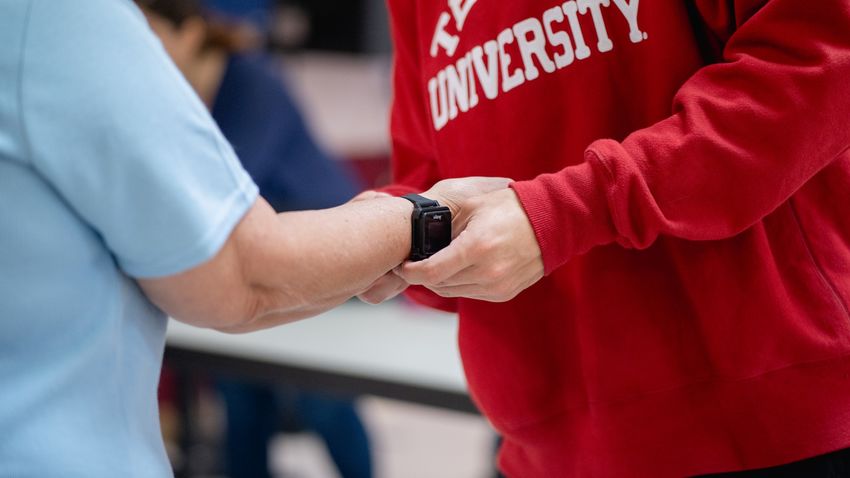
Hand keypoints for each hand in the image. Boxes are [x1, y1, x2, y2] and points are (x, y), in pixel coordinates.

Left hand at [355, 177, 513, 303]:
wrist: (551, 222)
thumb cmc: (510, 208)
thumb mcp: (472, 206)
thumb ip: (444, 224)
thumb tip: (419, 240)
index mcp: (476, 247)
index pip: (430, 272)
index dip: (410, 272)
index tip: (402, 265)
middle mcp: (487, 272)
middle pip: (439, 284)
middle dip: (423, 275)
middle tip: (416, 262)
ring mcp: (497, 286)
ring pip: (453, 291)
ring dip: (441, 280)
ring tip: (436, 263)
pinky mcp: (504, 293)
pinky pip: (471, 293)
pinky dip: (460, 283)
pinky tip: (459, 267)